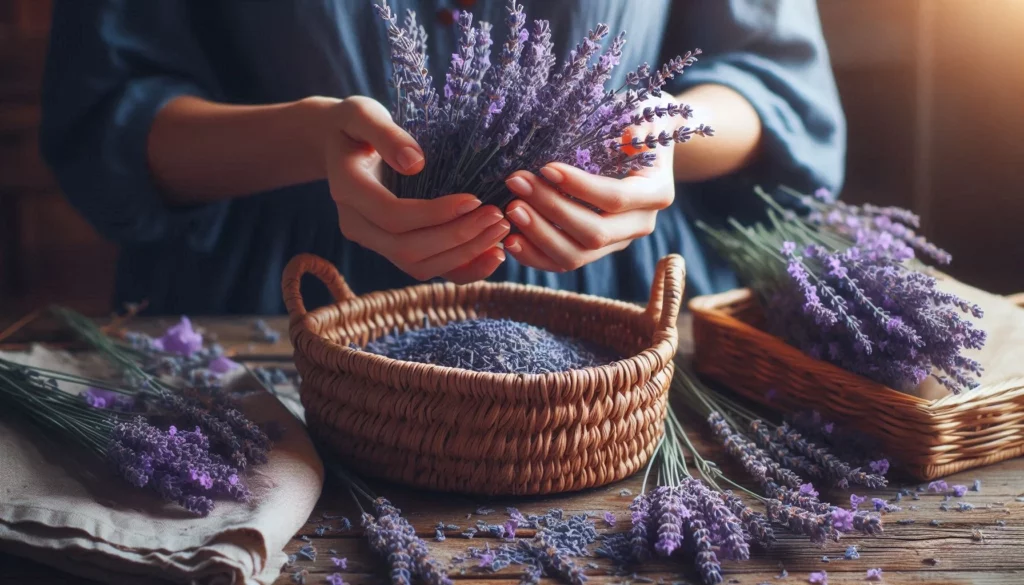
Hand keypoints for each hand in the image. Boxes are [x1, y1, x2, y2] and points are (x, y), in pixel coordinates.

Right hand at [321, 96, 508, 282]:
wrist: (341, 143)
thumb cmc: (356, 124)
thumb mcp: (363, 114)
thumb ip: (385, 134)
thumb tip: (415, 163)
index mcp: (348, 191)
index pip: (392, 216)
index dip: (435, 214)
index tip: (473, 199)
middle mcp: (357, 225)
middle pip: (407, 249)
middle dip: (457, 237)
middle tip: (497, 217)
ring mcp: (374, 241)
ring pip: (419, 266)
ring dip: (463, 255)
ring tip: (500, 231)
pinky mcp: (392, 248)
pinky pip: (427, 269)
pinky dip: (461, 268)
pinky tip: (493, 255)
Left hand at [501, 111, 675, 272]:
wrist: (640, 144)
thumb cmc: (638, 122)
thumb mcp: (646, 113)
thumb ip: (642, 124)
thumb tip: (629, 135)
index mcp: (656, 193)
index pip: (616, 199)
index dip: (580, 187)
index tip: (546, 167)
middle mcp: (639, 224)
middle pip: (594, 233)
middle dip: (551, 210)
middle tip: (517, 183)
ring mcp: (616, 242)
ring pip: (577, 256)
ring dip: (539, 235)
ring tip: (510, 210)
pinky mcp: (593, 250)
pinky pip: (562, 263)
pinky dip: (535, 256)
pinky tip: (510, 239)